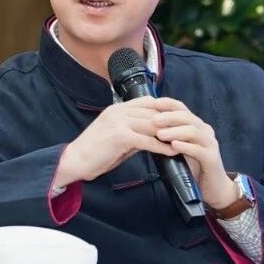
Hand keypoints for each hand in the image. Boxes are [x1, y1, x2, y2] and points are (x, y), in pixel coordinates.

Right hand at [54, 97, 177, 185]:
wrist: (75, 161)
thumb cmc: (95, 152)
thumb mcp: (116, 137)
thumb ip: (133, 132)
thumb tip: (152, 136)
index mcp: (118, 108)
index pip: (147, 102)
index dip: (165, 109)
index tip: (180, 118)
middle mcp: (119, 111)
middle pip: (153, 112)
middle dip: (172, 122)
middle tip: (188, 131)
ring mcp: (119, 122)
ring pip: (152, 125)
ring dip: (170, 134)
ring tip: (185, 142)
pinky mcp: (120, 136)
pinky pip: (146, 140)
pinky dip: (161, 147)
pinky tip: (171, 152)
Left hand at [148, 98, 239, 209]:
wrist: (213, 188)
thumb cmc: (193, 167)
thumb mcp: (178, 148)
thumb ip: (168, 137)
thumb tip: (146, 127)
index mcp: (196, 125)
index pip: (181, 108)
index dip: (167, 104)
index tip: (152, 103)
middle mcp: (204, 131)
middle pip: (187, 117)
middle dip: (169, 117)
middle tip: (153, 120)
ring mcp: (210, 143)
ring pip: (193, 131)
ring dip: (175, 131)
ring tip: (160, 134)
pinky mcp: (212, 158)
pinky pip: (199, 150)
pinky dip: (185, 147)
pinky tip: (174, 146)